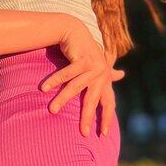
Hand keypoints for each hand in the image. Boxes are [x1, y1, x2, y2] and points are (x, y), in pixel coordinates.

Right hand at [41, 19, 125, 136]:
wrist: (76, 30)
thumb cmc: (85, 50)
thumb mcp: (97, 63)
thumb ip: (109, 73)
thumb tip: (122, 75)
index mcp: (105, 79)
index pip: (108, 103)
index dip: (107, 118)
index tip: (104, 134)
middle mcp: (101, 74)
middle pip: (93, 100)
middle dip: (87, 117)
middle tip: (83, 132)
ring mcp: (93, 66)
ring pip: (76, 87)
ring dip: (62, 99)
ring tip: (52, 110)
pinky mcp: (83, 59)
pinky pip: (66, 74)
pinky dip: (54, 81)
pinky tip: (44, 89)